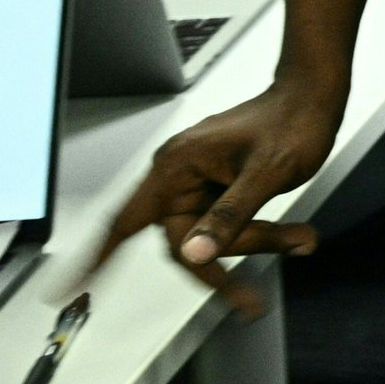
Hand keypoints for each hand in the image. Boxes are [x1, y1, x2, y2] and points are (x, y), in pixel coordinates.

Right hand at [94, 78, 345, 314]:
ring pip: (212, 236)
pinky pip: (227, 226)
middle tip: (277, 254)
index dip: (96, 258)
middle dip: (233, 251)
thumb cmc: (292, 120)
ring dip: (255, 242)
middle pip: (186, 240)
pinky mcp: (219, 189)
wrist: (315, 95)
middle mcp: (180, 175)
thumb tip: (195, 252)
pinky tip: (290, 236)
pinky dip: (257, 234)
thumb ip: (231, 215)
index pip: (125, 221)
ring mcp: (199, 183)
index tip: (70, 287)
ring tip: (299, 237)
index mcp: (177, 167)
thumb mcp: (267, 172)